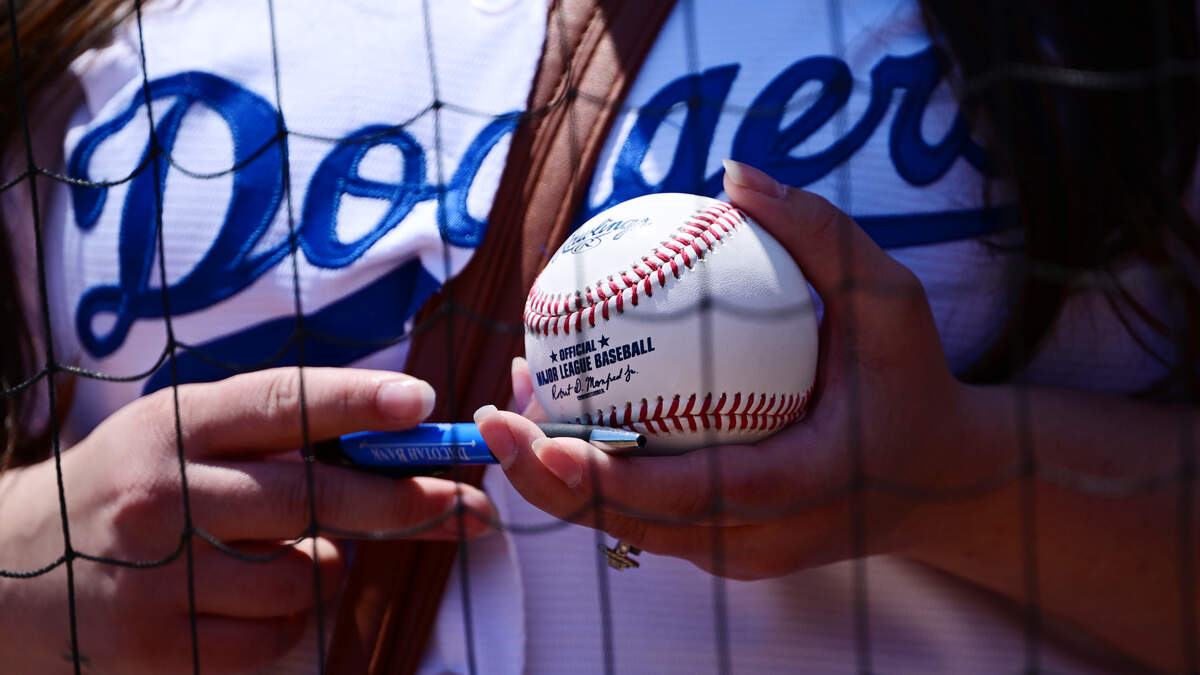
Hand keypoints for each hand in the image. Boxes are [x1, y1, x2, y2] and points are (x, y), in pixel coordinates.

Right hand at [0, 367, 495, 673]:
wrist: (18, 575)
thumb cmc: (133, 488)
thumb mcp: (183, 433)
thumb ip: (273, 430)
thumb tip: (399, 436)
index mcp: (175, 424)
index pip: (280, 402)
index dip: (356, 401)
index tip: (420, 403)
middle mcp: (162, 492)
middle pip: (313, 496)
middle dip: (399, 501)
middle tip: (458, 504)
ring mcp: (156, 574)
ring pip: (304, 574)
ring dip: (324, 566)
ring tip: (282, 553)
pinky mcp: (159, 644)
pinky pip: (275, 635)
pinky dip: (288, 619)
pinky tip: (250, 598)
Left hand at [478, 160, 983, 579]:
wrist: (945, 483)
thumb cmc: (916, 385)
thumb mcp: (890, 299)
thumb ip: (820, 234)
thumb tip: (734, 170)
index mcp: (796, 489)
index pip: (683, 497)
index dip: (597, 477)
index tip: (530, 433)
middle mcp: (760, 539)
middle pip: (632, 529)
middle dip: (547, 484)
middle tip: (494, 416)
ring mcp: (743, 556)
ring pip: (629, 532)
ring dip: (561, 480)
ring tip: (517, 405)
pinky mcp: (731, 553)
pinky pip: (649, 520)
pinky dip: (598, 479)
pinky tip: (569, 415)